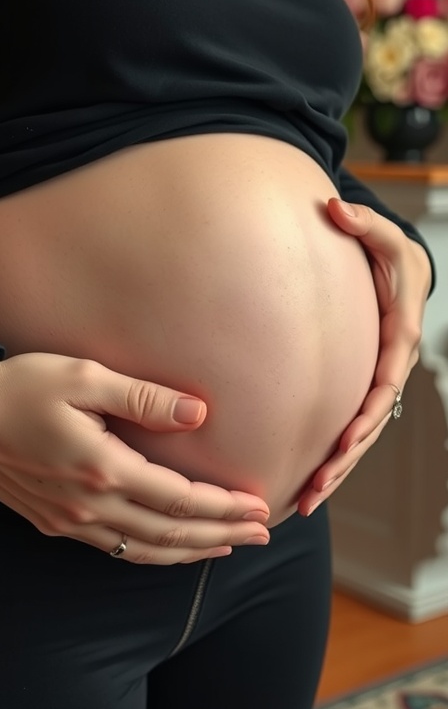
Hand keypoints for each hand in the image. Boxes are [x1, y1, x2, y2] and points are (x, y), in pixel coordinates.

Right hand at [0, 353, 269, 562]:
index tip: (259, 506)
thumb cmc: (22, 385)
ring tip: (228, 548)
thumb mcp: (84, 377)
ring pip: (144, 551)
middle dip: (222, 536)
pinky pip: (115, 549)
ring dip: (192, 552)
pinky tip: (170, 549)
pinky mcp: (53, 523)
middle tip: (262, 534)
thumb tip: (197, 414)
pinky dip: (152, 554)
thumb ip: (144, 399)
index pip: (180, 499)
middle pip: (171, 534)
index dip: (224, 506)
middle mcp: (89, 505)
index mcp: (102, 468)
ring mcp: (69, 521)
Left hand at [298, 198, 430, 515]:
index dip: (365, 417)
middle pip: (370, 424)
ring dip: (337, 469)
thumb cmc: (390, 253)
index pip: (384, 386)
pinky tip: (309, 477)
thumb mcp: (384, 235)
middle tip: (316, 489)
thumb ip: (363, 222)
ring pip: (360, 434)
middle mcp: (390, 368)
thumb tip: (335, 208)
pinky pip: (348, 424)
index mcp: (400, 340)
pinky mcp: (359, 386)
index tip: (342, 443)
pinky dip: (332, 452)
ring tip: (309, 500)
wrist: (395, 268)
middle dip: (345, 460)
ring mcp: (375, 380)